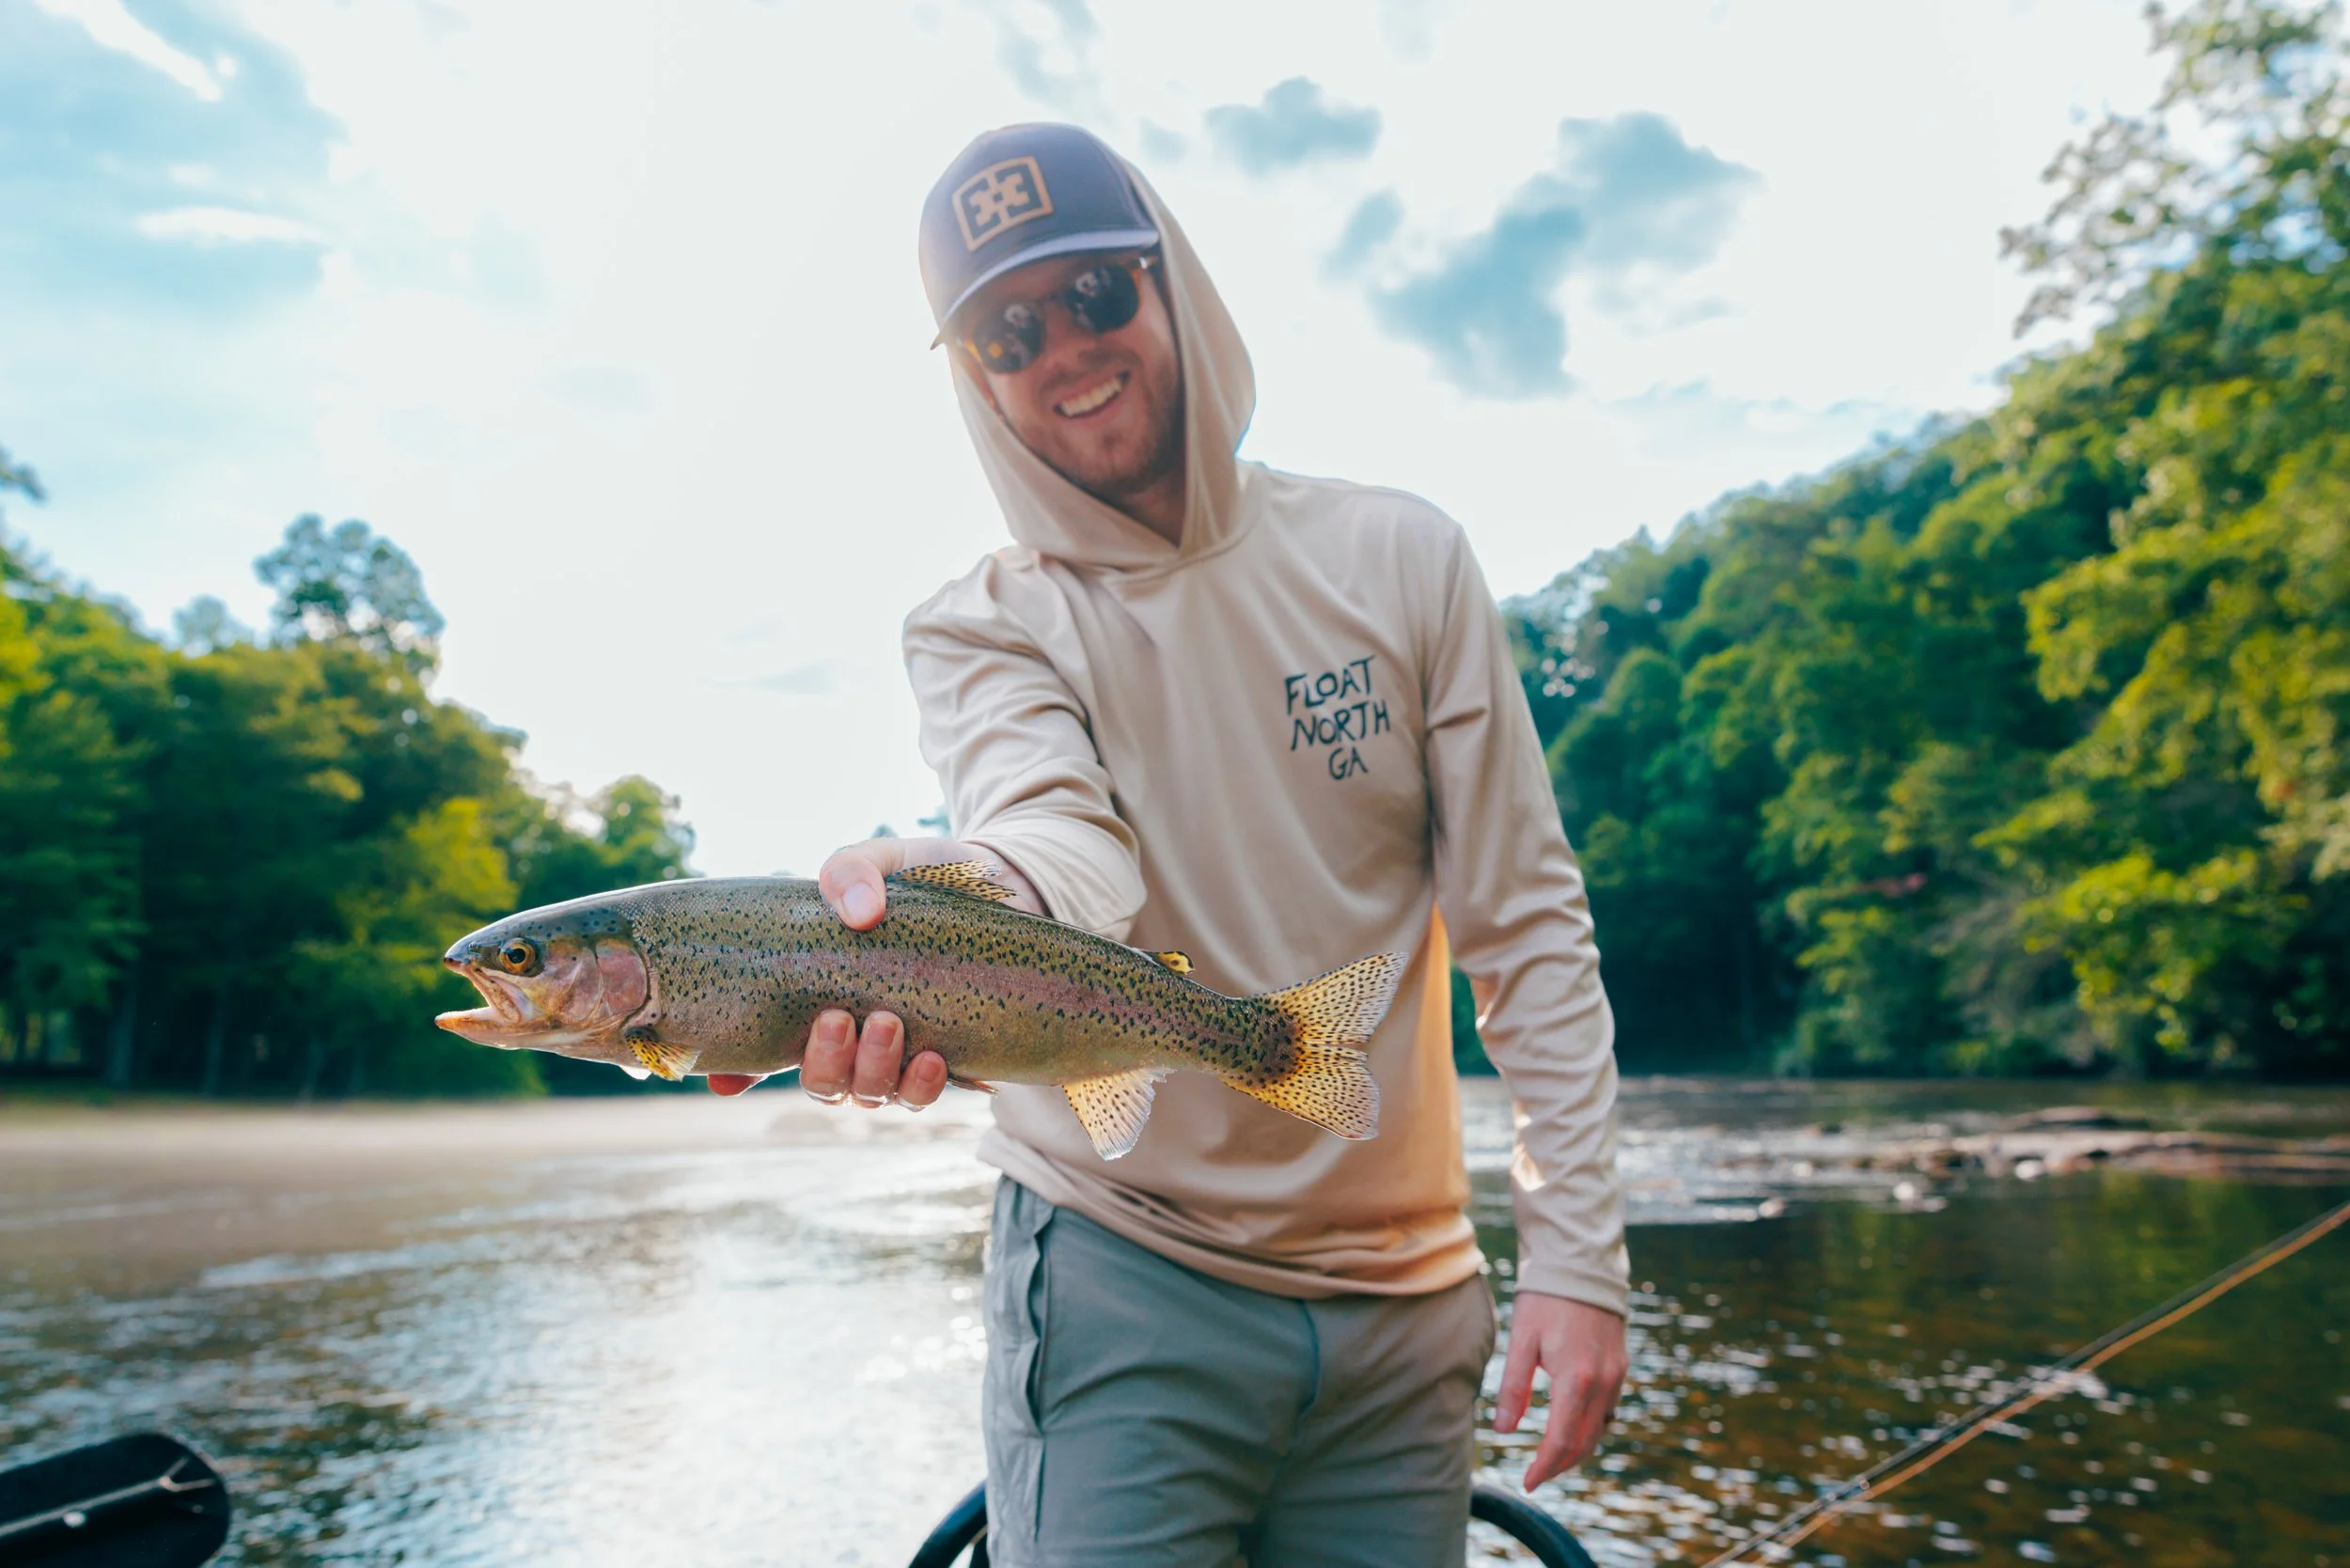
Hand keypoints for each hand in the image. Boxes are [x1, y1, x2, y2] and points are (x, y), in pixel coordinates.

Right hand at [705, 836, 1043, 1101]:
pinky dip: (921, 1084)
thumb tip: (857, 912)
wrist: (1001, 888)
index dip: (735, 1073)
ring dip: (871, 1070)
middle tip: (838, 1019)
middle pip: (821, 1082)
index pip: (763, 1050)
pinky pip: (921, 1096)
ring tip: (888, 1024)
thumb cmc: (920, 878)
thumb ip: (851, 870)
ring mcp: (896, 1055)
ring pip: (868, 1094)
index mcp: (814, 996)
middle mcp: (851, 1038)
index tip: (725, 1079)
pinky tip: (931, 1057)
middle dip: (824, 1062)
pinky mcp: (945, 1060)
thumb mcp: (882, 859)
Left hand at [1492, 1291, 1626, 1488]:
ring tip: (1550, 1456)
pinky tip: (1571, 1424)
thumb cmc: (1544, 1299)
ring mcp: (1616, 1375)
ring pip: (1600, 1429)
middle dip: (1560, 1464)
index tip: (1528, 1482)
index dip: (1544, 1467)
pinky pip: (1608, 1409)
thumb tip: (1502, 1430)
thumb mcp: (1521, 1340)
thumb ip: (1513, 1387)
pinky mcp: (1620, 1365)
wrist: (1581, 1264)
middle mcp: (1603, 1383)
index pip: (1561, 1440)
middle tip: (1536, 1475)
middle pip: (1584, 1442)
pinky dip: (1590, 1426)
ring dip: (1577, 1449)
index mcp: (1576, 1379)